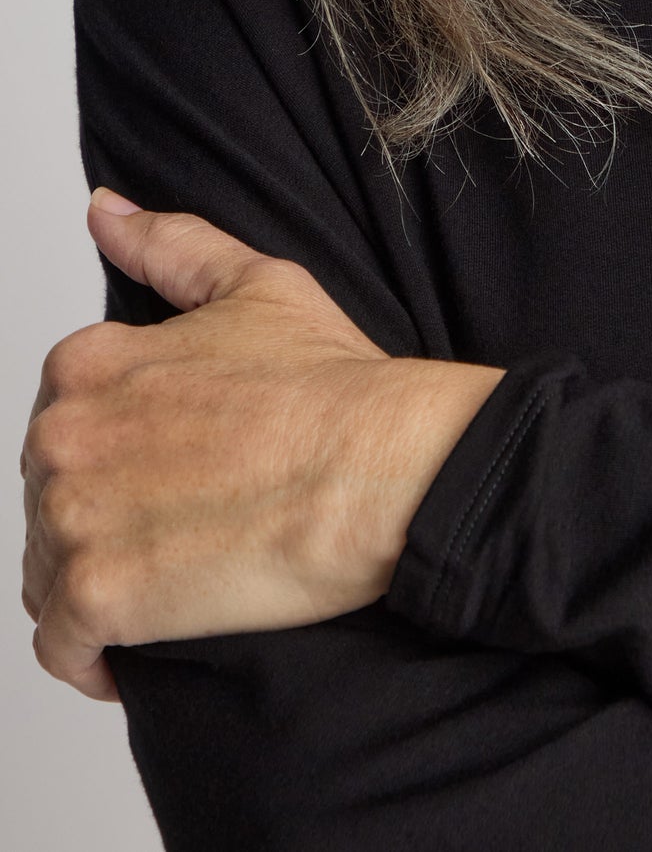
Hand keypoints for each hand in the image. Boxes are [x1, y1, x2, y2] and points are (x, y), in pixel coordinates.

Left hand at [21, 191, 504, 701]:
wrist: (382, 463)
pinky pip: (61, 647)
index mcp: (88, 363)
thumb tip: (106, 214)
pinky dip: (91, 658)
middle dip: (100, 522)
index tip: (166, 477)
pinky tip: (139, 651)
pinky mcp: (97, 596)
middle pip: (48, 502)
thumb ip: (169, 246)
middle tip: (179, 531)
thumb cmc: (334, 384)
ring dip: (94, 589)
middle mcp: (63, 434)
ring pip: (47, 575)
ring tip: (167, 589)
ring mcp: (74, 517)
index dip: (115, 458)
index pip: (62, 428)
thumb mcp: (256, 284)